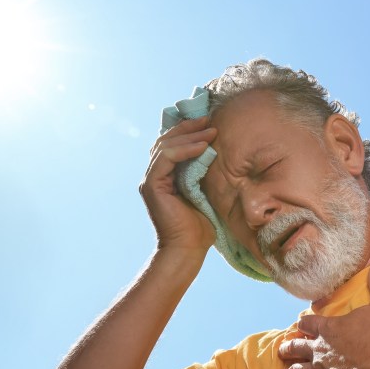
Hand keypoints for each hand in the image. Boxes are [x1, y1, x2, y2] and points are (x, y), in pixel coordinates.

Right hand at [139, 117, 216, 252]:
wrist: (189, 249)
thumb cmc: (201, 226)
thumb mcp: (205, 191)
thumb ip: (204, 172)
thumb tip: (218, 151)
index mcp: (165, 176)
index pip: (172, 144)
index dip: (188, 130)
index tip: (209, 122)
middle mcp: (155, 175)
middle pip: (166, 140)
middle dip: (188, 127)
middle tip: (209, 119)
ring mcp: (151, 180)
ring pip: (165, 145)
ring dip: (189, 136)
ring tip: (211, 131)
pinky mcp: (152, 186)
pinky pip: (166, 158)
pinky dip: (184, 149)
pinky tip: (202, 146)